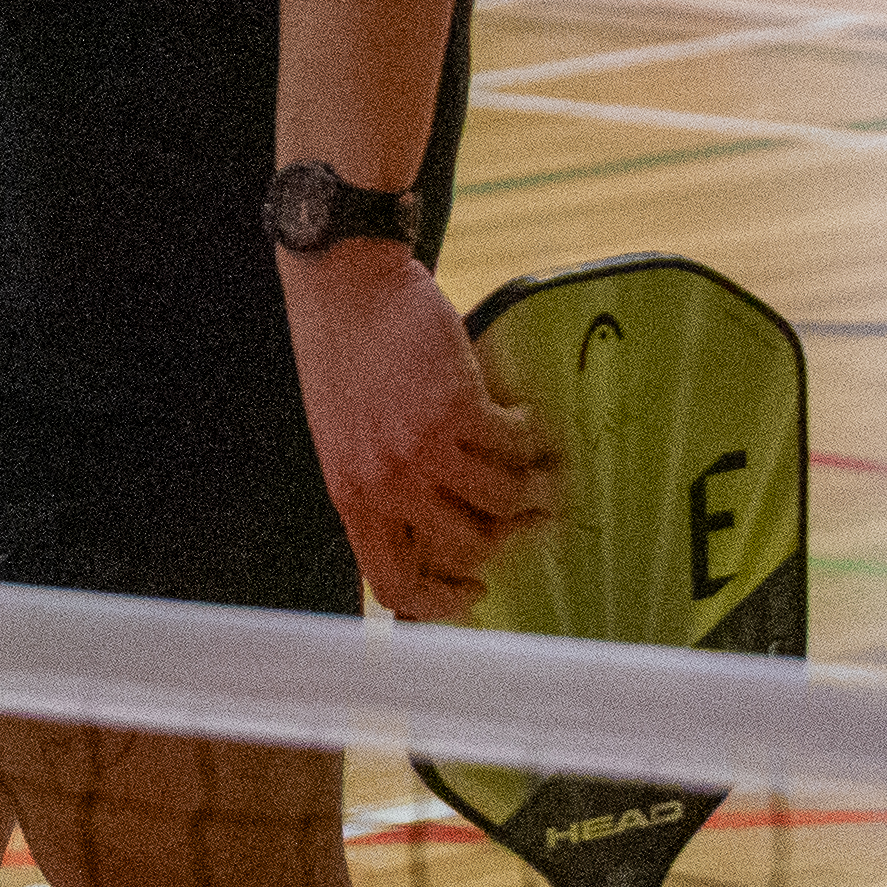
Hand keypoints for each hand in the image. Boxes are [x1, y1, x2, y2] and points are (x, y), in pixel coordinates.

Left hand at [281, 250, 555, 620]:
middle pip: (470, 547)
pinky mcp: (456, 409)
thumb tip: (433, 533)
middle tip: (530, 511)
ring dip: (536, 489)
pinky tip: (522, 416)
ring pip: (504, 502)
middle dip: (508, 534)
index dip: (440, 602)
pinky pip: (514, 447)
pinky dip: (529, 437)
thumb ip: (380, 487)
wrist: (341, 285)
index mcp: (352, 497)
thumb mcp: (344, 439)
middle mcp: (386, 484)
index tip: (475, 589)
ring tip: (544, 469)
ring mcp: (421, 449)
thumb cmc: (343, 359)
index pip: (393, 584)